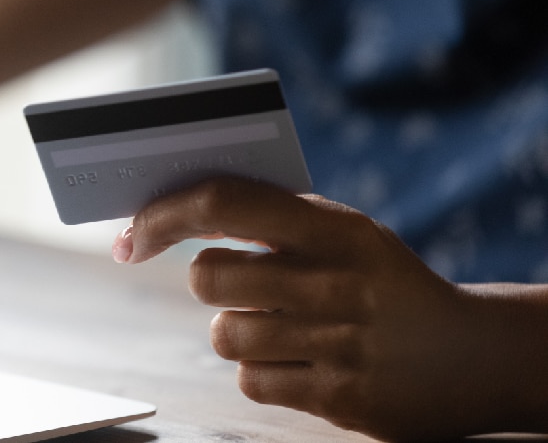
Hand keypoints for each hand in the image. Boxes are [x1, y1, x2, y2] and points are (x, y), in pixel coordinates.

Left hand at [112, 177, 541, 440]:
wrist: (468, 355)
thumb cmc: (380, 282)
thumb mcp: (343, 233)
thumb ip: (272, 218)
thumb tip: (172, 212)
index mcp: (333, 226)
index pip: (223, 203)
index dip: (164, 216)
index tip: (131, 235)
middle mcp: (335, 281)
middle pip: (208, 276)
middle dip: (207, 281)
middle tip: (233, 283)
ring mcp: (338, 343)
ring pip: (223, 334)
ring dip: (237, 330)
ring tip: (282, 325)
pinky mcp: (338, 397)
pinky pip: (250, 381)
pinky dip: (260, 372)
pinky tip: (299, 360)